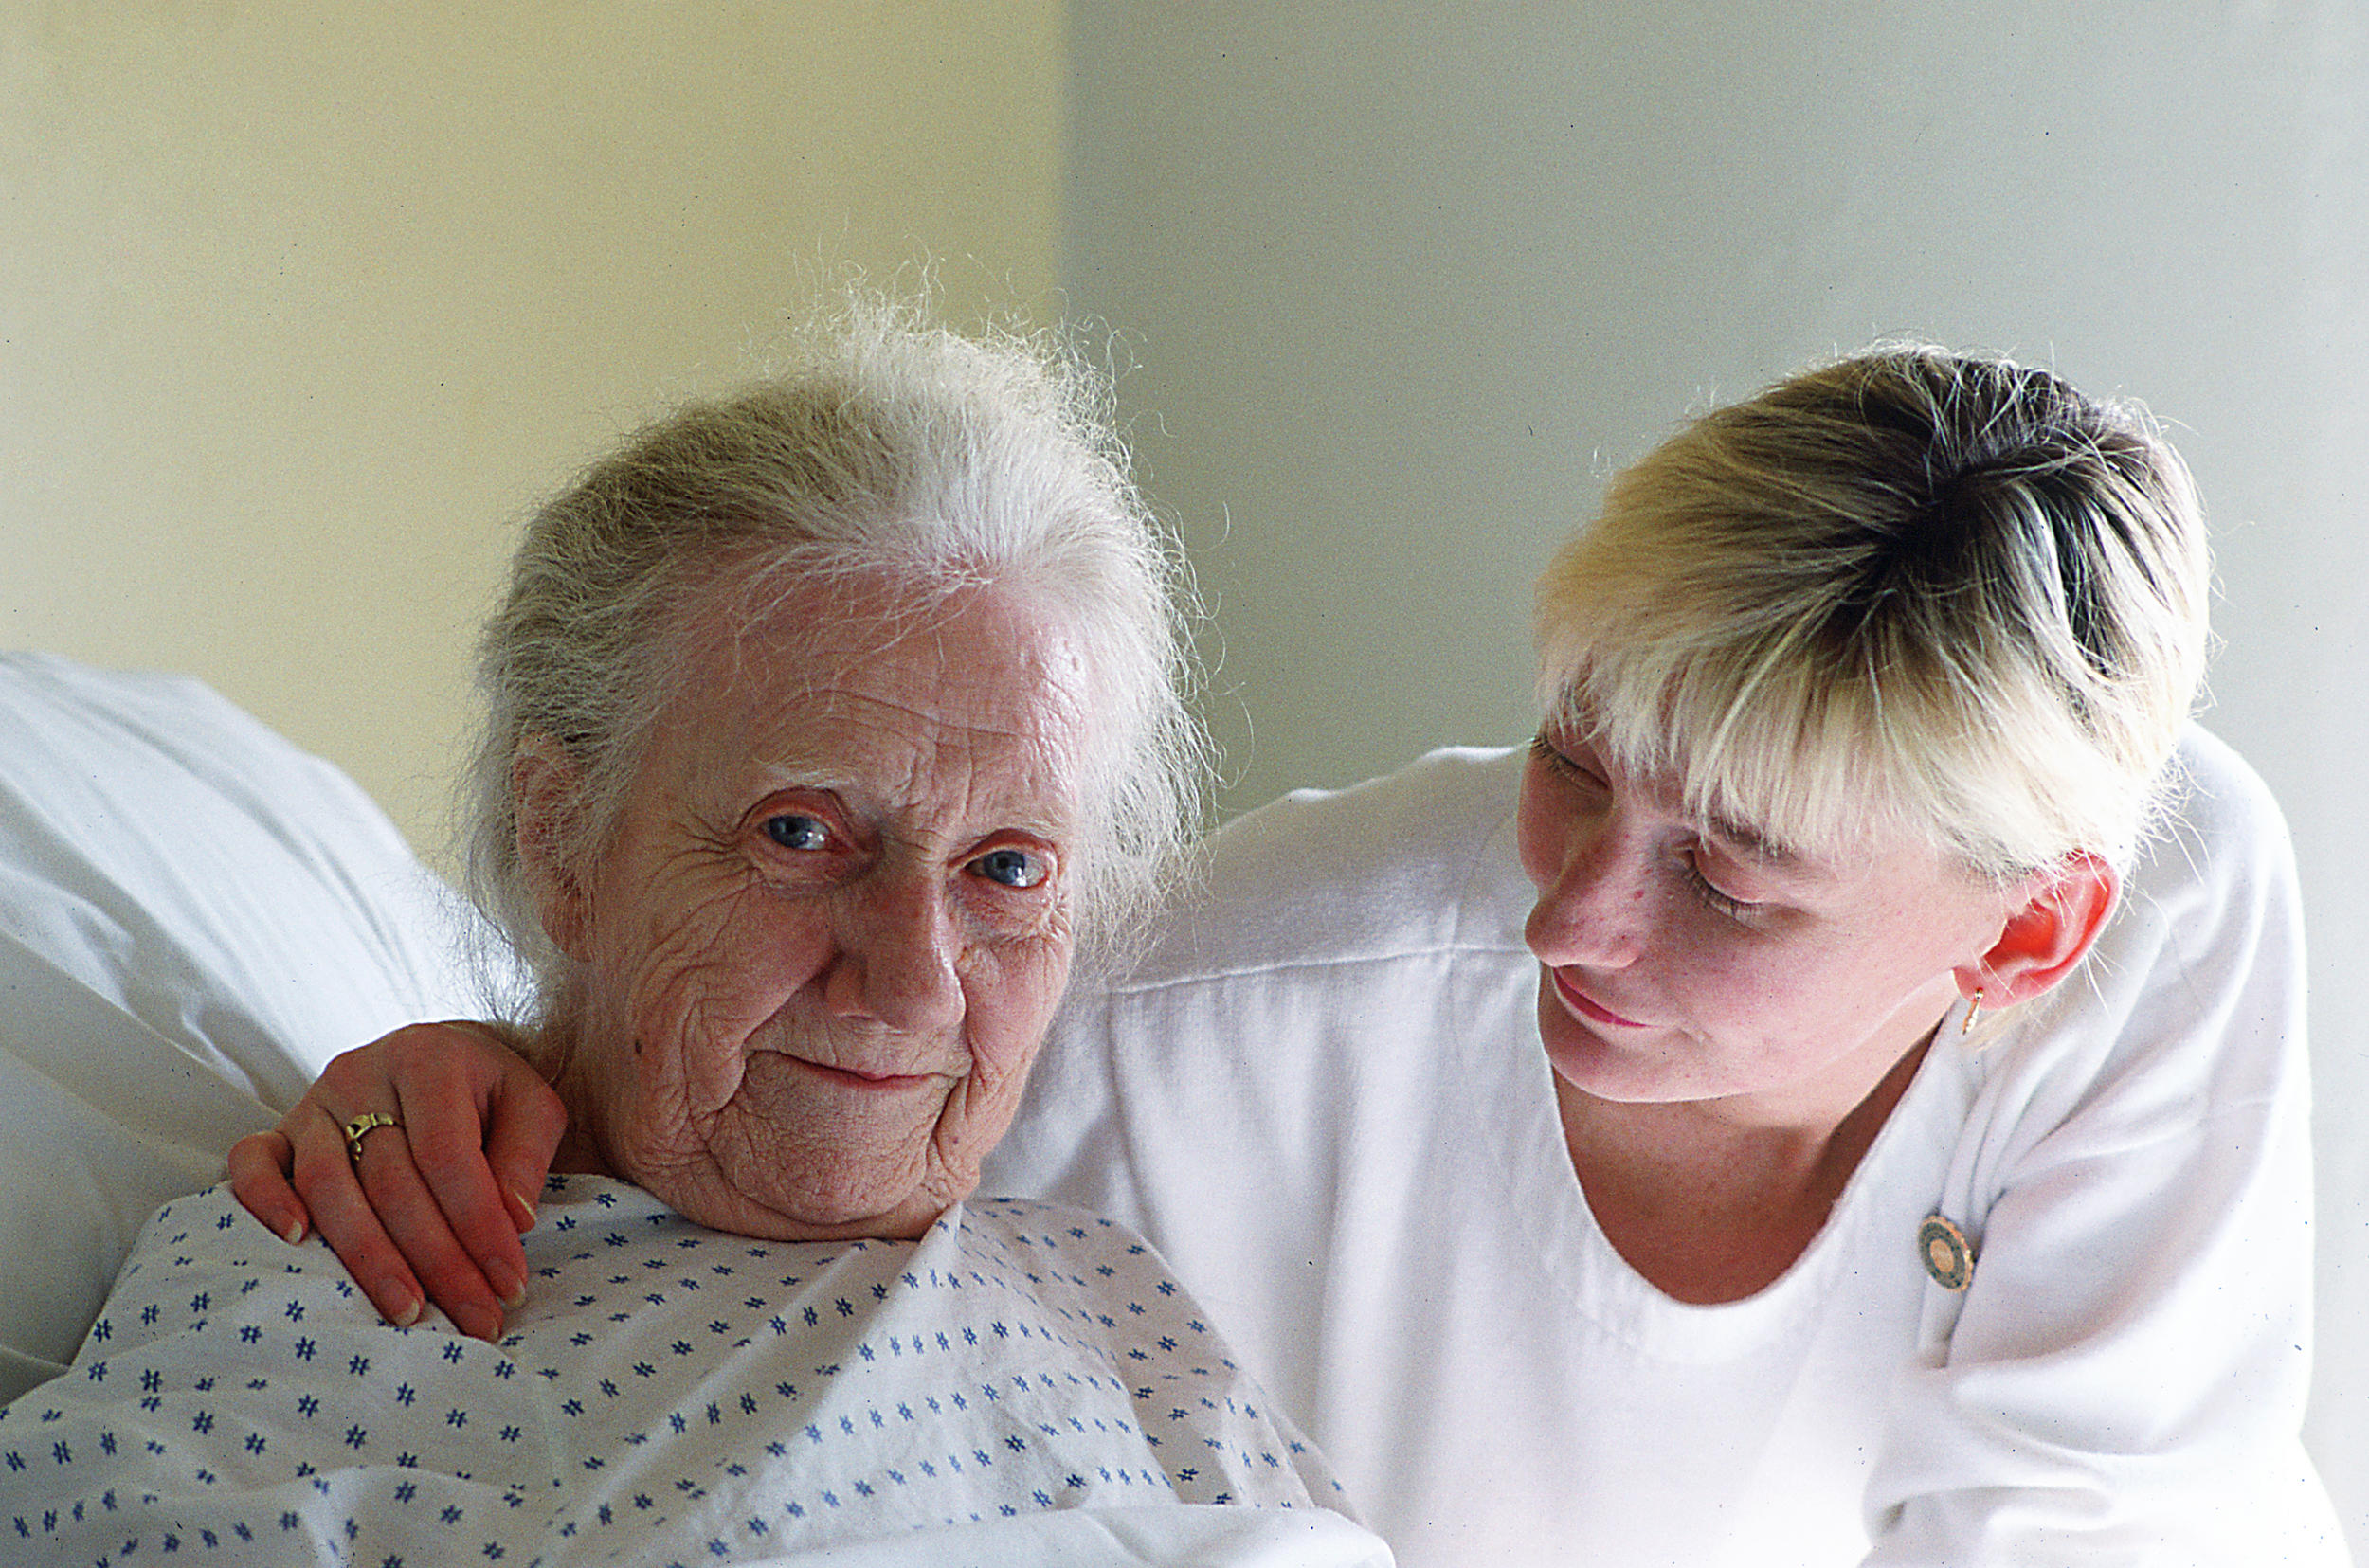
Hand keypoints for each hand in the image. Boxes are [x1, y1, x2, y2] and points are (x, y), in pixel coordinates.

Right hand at [227, 1020, 565, 1340]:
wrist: (440, 1058)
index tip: (509, 1284)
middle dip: (438, 1260)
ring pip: (327, 1185)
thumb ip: (525, 1157)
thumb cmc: (490, 1093)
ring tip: (407, 1310)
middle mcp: (361, 1075)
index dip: (479, 1226)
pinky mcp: (279, 1130)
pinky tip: (296, 1242)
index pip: (448, 1156)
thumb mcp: (532, 1106)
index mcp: (428, 1060)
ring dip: (367, 1256)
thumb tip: (514, 1220)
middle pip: (392, 1182)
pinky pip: (253, 1162)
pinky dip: (264, 1201)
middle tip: (474, 1316)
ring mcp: (313, 1104)